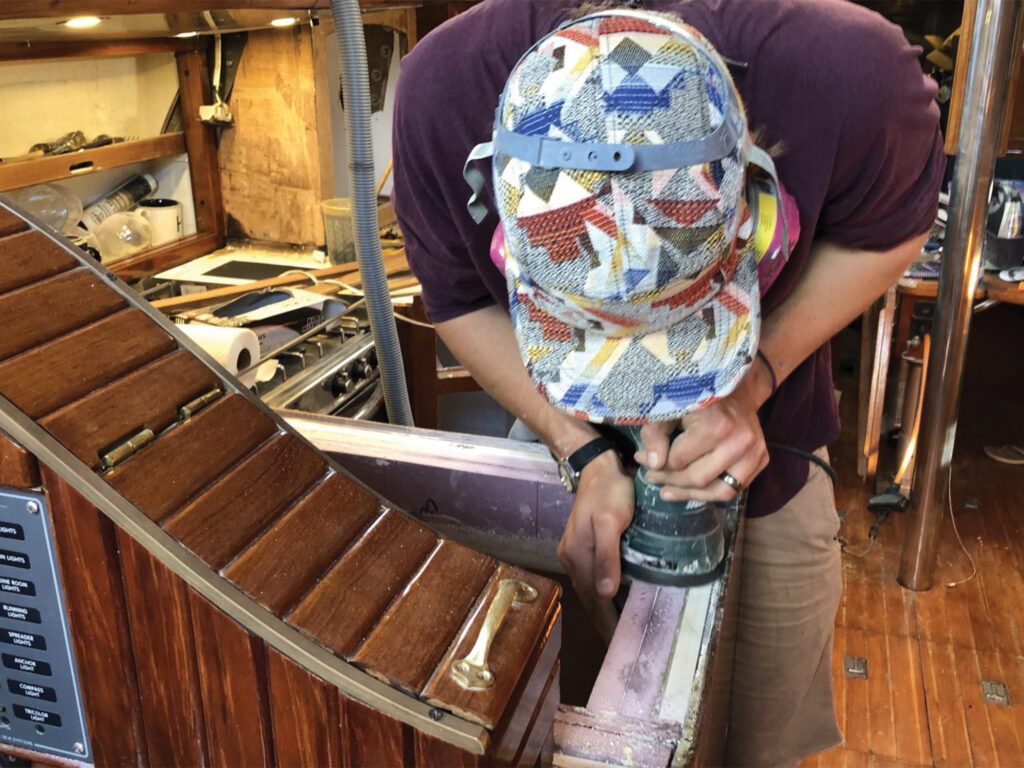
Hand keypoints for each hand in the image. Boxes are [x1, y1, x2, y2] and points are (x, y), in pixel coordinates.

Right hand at [556, 450, 633, 641]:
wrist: (597, 466)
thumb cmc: (609, 492)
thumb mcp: (610, 522)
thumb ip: (607, 556)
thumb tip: (607, 593)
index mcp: (577, 556)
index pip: (593, 599)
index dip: (606, 622)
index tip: (618, 643)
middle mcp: (571, 558)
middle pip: (589, 598)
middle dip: (603, 621)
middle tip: (620, 643)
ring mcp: (573, 552)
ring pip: (589, 589)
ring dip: (602, 609)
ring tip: (619, 627)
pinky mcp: (580, 545)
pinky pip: (590, 577)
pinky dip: (601, 593)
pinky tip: (612, 597)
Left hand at [636, 370, 769, 502]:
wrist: (736, 389)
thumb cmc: (697, 397)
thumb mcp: (668, 408)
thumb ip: (655, 434)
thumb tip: (653, 464)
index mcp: (716, 424)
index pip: (678, 461)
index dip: (656, 463)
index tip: (641, 458)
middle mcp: (740, 440)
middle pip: (698, 479)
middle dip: (669, 481)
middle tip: (651, 477)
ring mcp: (755, 452)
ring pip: (720, 491)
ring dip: (690, 494)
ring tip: (667, 492)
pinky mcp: (761, 459)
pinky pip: (734, 489)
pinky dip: (711, 493)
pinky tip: (691, 490)